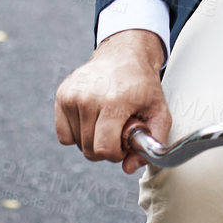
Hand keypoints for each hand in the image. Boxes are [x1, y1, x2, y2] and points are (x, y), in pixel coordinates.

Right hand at [54, 30, 170, 174]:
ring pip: (77, 144)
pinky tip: (92, 119)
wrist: (124, 54)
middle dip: (106, 148)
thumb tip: (128, 167)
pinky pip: (63, 135)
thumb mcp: (160, 113)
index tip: (125, 142)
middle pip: (90, 149)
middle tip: (118, 130)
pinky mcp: (62, 94)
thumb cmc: (143, 85)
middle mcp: (89, 97)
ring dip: (92, 140)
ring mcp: (72, 95)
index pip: (104, 148)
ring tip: (107, 121)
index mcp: (114, 101)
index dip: (117, 154)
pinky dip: (77, 134)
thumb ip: (152, 145)